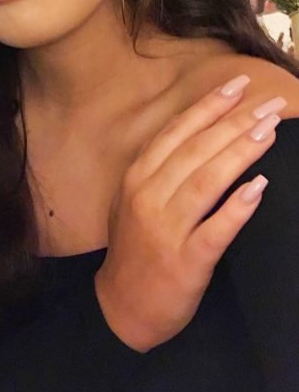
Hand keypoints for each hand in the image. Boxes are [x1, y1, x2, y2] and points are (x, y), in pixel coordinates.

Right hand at [94, 75, 284, 352]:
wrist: (123, 306)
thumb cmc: (136, 248)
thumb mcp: (135, 199)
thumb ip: (162, 168)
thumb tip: (205, 134)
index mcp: (136, 177)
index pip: (177, 132)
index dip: (209, 106)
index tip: (239, 85)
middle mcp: (148, 196)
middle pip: (196, 151)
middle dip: (235, 123)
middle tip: (269, 104)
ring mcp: (165, 228)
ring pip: (206, 181)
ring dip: (239, 153)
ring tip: (268, 132)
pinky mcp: (186, 260)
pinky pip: (216, 229)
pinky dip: (237, 208)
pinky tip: (259, 188)